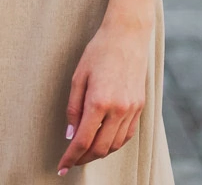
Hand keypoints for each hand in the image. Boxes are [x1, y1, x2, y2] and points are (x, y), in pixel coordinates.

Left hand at [58, 18, 148, 172]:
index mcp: (99, 101)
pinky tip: (104, 141)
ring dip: (99, 153)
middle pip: (100, 148)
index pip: (83, 140)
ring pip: (115, 145)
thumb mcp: (78, 76)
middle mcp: (118, 109)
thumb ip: (73, 108)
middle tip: (71, 160)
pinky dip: (114, 143)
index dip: (70, 157)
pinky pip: (127, 135)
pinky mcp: (140, 107)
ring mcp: (132, 109)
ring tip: (85, 152)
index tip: (61, 167)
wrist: (128, 35)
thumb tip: (70, 135)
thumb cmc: (99, 51)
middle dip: (84, 158)